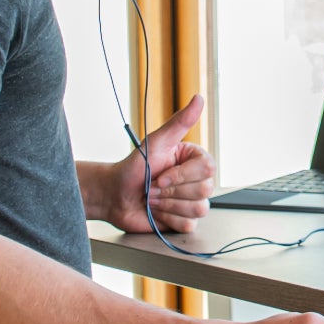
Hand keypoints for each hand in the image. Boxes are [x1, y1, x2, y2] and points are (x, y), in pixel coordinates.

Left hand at [114, 94, 216, 231]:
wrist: (115, 195)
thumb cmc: (134, 167)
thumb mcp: (156, 142)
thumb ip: (179, 122)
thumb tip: (199, 98)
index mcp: (195, 161)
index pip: (208, 170)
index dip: (182, 175)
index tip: (160, 174)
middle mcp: (197, 181)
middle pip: (204, 190)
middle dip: (171, 191)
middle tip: (153, 186)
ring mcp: (191, 202)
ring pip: (198, 209)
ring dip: (168, 205)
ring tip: (153, 198)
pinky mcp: (184, 221)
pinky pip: (189, 225)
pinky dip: (168, 219)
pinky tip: (157, 212)